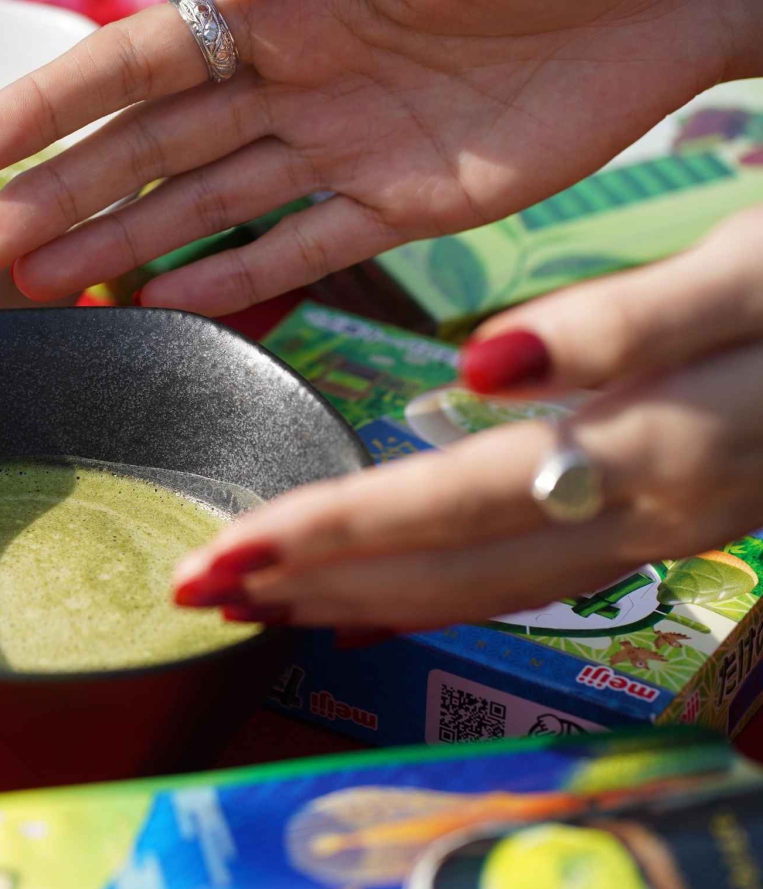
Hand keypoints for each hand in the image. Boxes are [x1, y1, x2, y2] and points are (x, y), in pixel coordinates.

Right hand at [0, 0, 760, 314]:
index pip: (125, 62)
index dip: (37, 109)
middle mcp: (294, 67)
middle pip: (150, 145)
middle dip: (58, 195)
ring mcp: (348, 138)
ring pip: (207, 201)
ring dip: (121, 245)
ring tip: (42, 289)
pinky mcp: (411, 200)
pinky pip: (305, 243)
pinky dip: (235, 274)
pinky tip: (163, 303)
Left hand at [170, 205, 762, 631]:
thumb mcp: (744, 275)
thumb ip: (620, 326)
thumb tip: (482, 369)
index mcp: (642, 451)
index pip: (442, 510)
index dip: (322, 535)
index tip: (216, 557)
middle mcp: (636, 514)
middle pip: (440, 570)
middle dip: (304, 584)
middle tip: (191, 592)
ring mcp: (646, 531)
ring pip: (473, 587)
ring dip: (351, 596)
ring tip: (251, 602)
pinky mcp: (653, 521)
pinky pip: (518, 578)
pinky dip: (427, 593)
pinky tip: (367, 598)